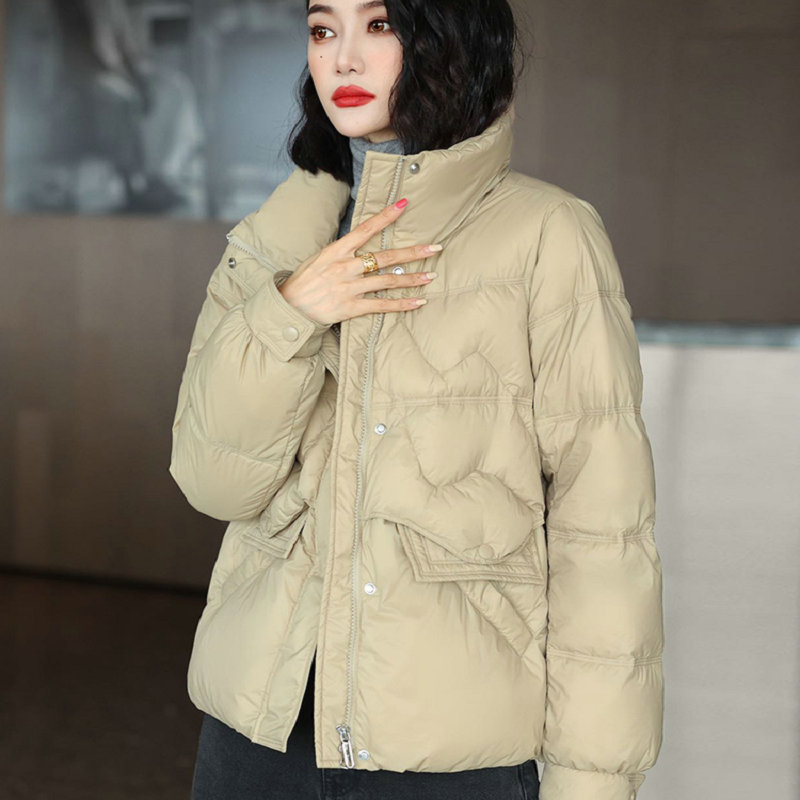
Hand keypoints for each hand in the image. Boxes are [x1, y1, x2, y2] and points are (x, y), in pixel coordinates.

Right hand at [277, 199, 440, 324]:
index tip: (404, 205)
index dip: (386, 216)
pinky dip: (401, 303)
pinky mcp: (351, 307)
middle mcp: (346, 267)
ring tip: (431, 275)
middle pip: (386, 256)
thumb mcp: (320, 257)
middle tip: (435, 247)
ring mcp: (349, 288)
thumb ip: (343, 251)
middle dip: (413, 252)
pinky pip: (381, 305)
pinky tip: (418, 301)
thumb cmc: (305, 281)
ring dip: (412, 278)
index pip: (366, 229)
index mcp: (337, 250)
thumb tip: (362, 243)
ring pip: (387, 281)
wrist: (290, 308)